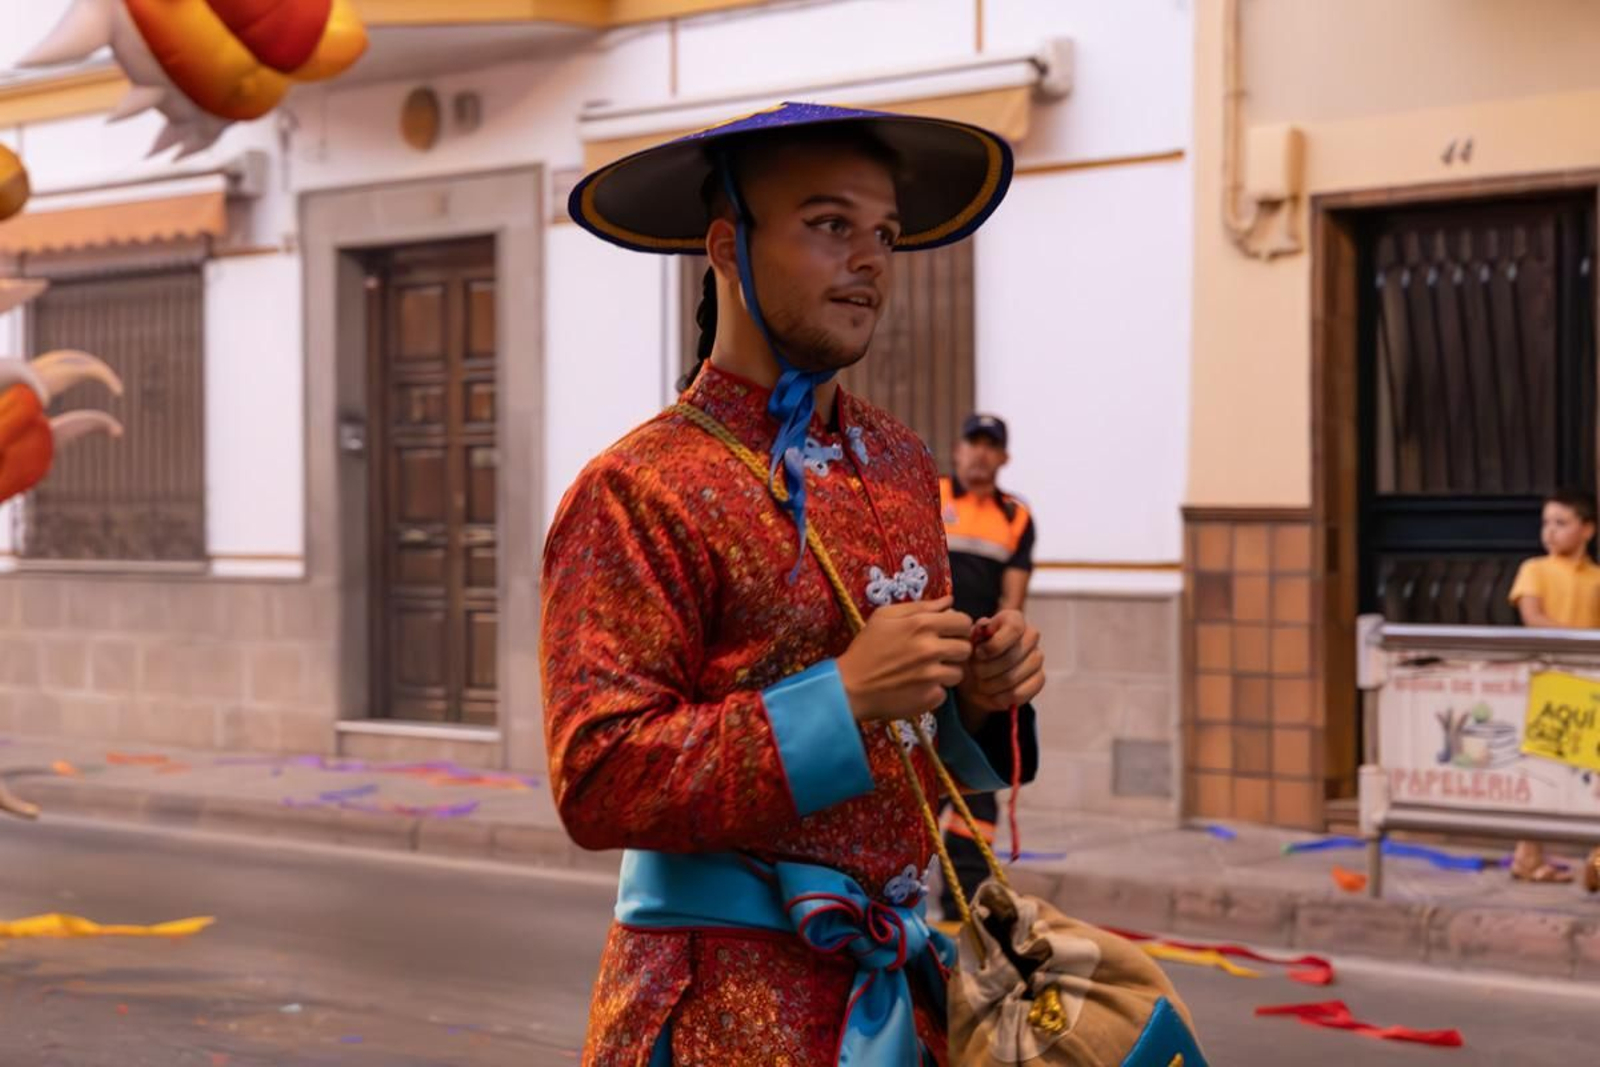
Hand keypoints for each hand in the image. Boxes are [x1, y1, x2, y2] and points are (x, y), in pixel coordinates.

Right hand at [837, 597, 973, 722]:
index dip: (958, 627)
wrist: (850, 687)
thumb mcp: (885, 617)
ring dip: (946, 672)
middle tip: (938, 654)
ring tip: (927, 672)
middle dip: (955, 650)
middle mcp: (931, 649)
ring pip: (959, 673)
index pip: (964, 622)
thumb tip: (950, 601)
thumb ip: (921, 606)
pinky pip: (945, 693)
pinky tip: (917, 688)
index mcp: (922, 624)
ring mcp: (932, 676)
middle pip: (966, 648)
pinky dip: (933, 691)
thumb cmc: (866, 648)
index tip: (948, 633)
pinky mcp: (930, 698)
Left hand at [956, 609, 1043, 724]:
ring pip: (1014, 677)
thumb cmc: (972, 653)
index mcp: (1014, 619)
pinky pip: (1021, 693)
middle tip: (975, 672)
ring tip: (980, 684)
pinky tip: (992, 695)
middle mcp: (1030, 635)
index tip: (978, 654)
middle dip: (987, 669)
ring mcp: (1037, 658)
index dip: (994, 645)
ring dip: (991, 685)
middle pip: (1012, 656)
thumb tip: (983, 629)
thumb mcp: (968, 641)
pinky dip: (1002, 698)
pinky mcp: (1039, 679)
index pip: (1014, 628)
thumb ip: (975, 634)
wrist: (975, 676)